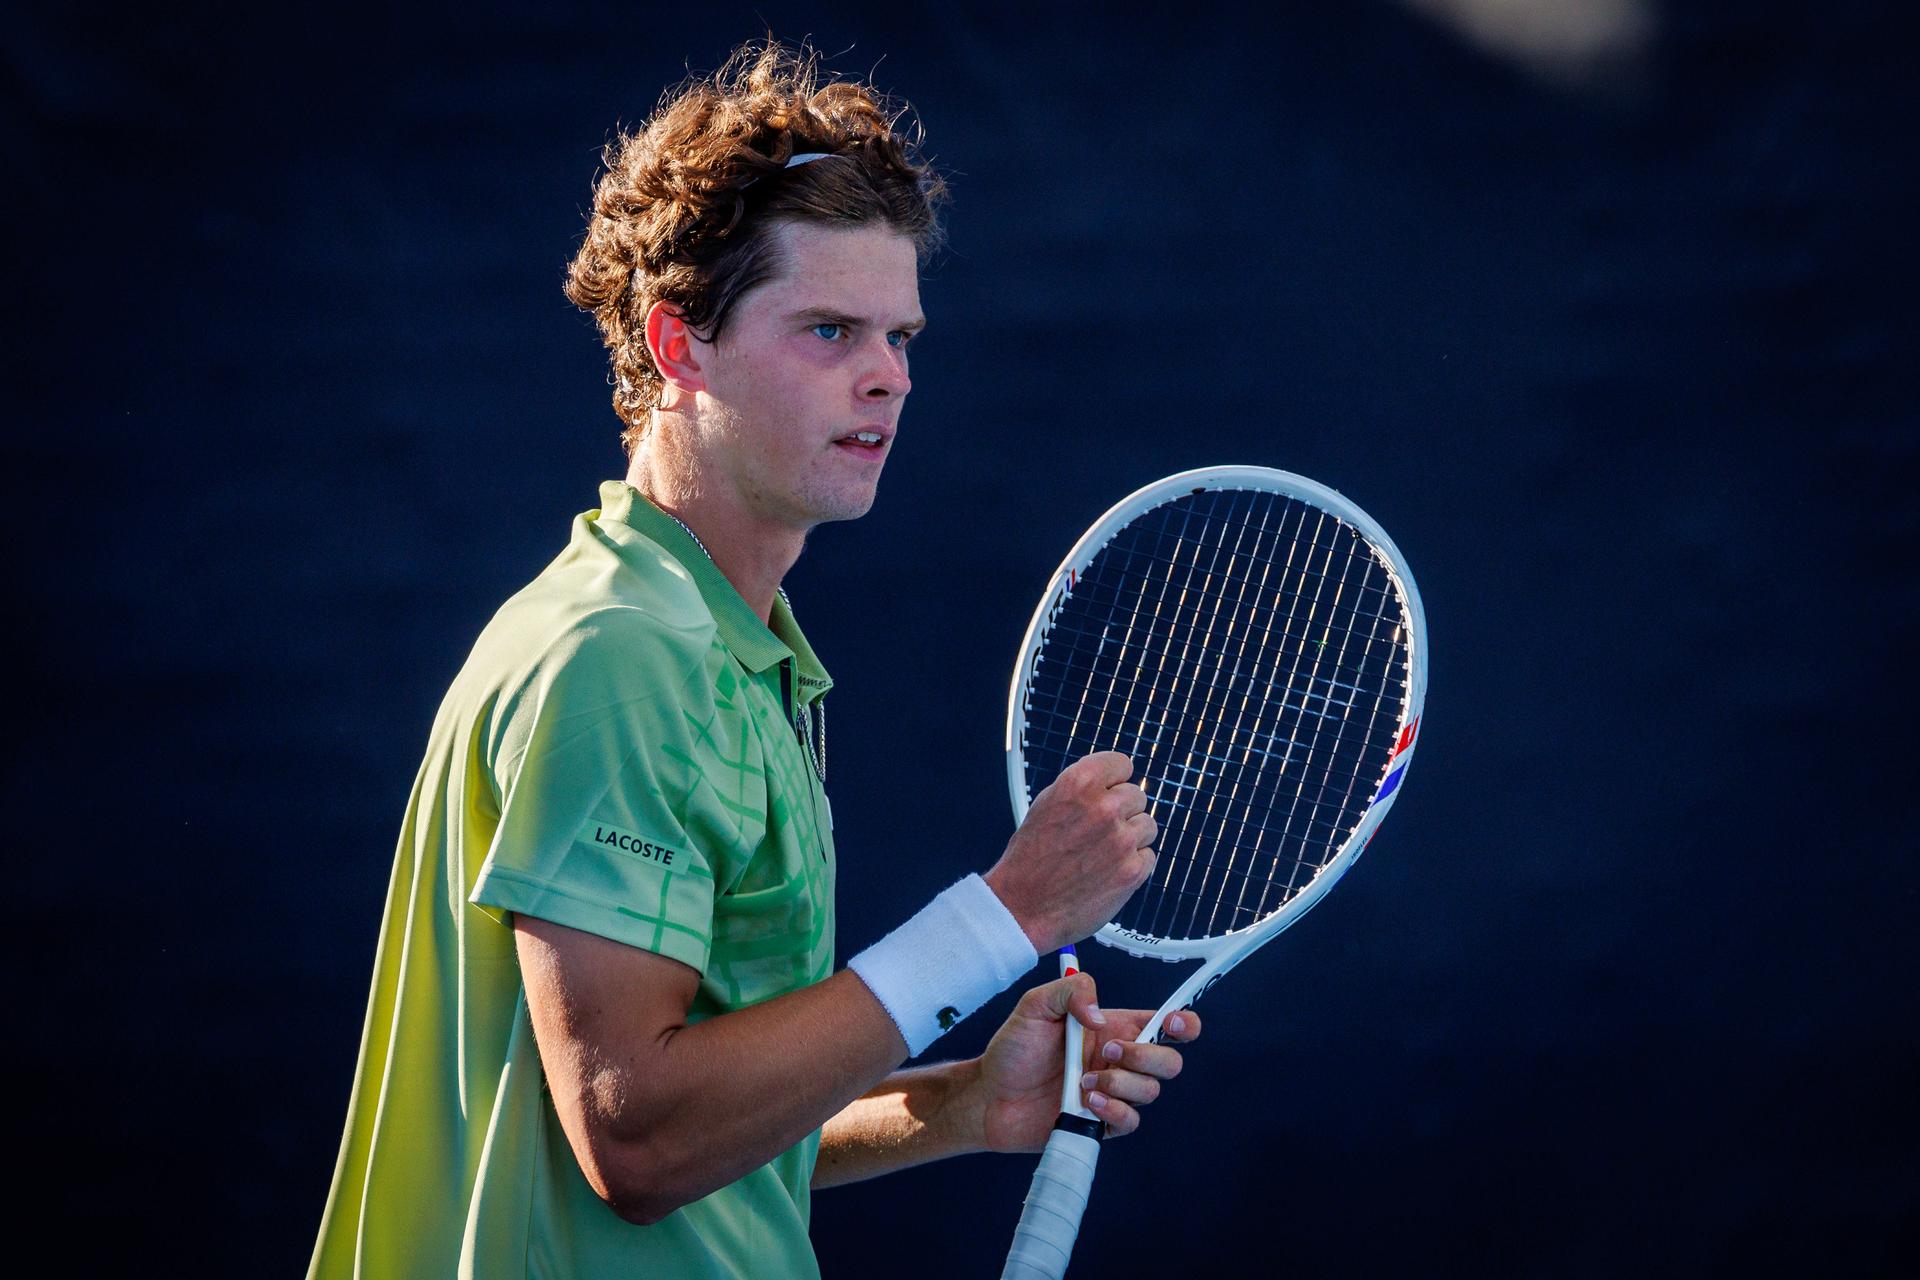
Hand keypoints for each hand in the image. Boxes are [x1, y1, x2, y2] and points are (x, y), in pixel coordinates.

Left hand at [958, 972, 1201, 1153]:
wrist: (989, 1096)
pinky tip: (1085, 1102)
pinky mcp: (1102, 1123)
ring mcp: (1113, 1093)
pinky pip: (1131, 1121)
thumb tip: (1102, 1017)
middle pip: (1169, 1061)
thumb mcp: (1035, 1005)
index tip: (1173, 1023)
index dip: (1184, 1022)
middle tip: (1108, 1051)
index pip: (1165, 1023)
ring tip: (1083, 1081)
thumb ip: (1071, 991)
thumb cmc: (1013, 1049)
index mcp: (1113, 1027)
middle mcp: (1120, 1061)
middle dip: (1147, 1055)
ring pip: (1151, 1091)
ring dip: (1121, 1083)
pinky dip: (1113, 1110)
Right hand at [985, 751, 1156, 952]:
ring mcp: (1121, 840)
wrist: (1023, 907)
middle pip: (1136, 796)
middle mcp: (1103, 807)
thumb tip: (1110, 783)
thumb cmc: (1029, 860)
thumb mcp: (1046, 805)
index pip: (1122, 764)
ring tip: (1102, 853)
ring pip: (1146, 826)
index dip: (1114, 780)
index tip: (1110, 791)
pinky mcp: (1133, 870)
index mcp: (1078, 783)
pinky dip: (1132, 865)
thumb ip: (1081, 790)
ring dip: (1130, 838)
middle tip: (1098, 831)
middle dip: (1121, 812)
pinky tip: (1107, 872)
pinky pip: (1148, 856)